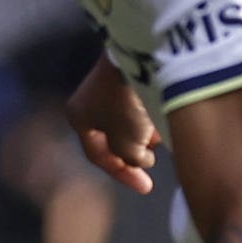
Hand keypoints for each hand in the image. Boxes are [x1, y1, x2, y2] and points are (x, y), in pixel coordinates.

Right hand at [66, 56, 158, 194]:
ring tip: (161, 138)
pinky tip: (162, 117)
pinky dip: (147, 116)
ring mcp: (107, 84)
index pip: (97, 154)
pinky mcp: (126, 72)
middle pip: (111, 136)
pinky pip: (135, 103)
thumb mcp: (126, 143)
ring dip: (142, 134)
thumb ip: (129, 159)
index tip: (146, 187)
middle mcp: (87, 100)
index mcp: (78, 117)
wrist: (141, 55)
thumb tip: (139, 159)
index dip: (121, 173)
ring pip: (125, 119)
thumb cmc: (127, 105)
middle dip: (132, 151)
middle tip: (152, 160)